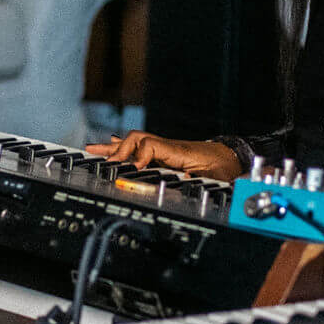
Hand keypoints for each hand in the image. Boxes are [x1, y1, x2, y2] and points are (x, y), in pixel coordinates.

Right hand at [83, 132, 241, 179]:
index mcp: (179, 151)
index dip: (139, 156)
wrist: (232, 157)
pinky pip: (139, 148)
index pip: (150, 145)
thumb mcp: (217, 178)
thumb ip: (201, 181)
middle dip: (118, 150)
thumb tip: (184, 183)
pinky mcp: (164, 154)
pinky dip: (123, 149)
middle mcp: (168, 147)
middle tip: (103, 161)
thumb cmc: (225, 167)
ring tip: (91, 150)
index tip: (133, 169)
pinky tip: (109, 147)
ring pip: (134, 143)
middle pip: (137, 139)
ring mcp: (164, 149)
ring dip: (113, 148)